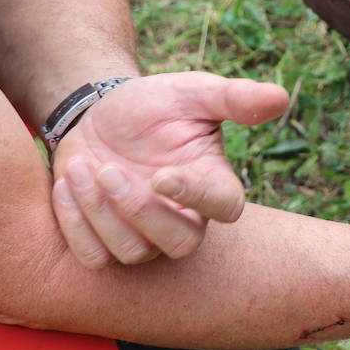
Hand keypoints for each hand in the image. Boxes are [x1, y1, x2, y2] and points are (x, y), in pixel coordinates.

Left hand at [50, 72, 289, 267]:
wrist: (100, 116)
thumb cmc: (155, 105)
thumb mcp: (191, 93)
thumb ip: (234, 97)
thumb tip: (281, 97)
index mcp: (214, 185)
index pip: (225, 207)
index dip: (196, 197)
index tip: (161, 174)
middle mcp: (185, 219)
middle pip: (179, 244)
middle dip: (139, 211)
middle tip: (108, 170)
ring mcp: (144, 237)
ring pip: (131, 252)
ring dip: (100, 212)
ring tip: (84, 167)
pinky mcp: (104, 242)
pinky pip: (93, 257)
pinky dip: (75, 223)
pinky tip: (68, 182)